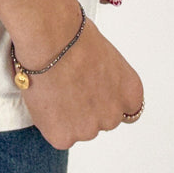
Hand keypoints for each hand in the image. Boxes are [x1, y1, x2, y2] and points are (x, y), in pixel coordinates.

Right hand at [17, 16, 143, 147]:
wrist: (49, 39)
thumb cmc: (73, 35)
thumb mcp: (105, 54)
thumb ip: (106, 77)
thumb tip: (93, 79)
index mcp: (130, 93)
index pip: (127, 110)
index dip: (107, 99)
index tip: (94, 92)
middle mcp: (113, 116)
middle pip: (101, 119)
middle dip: (87, 108)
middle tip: (68, 87)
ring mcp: (89, 130)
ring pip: (78, 128)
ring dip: (67, 115)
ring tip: (53, 88)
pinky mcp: (64, 137)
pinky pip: (57, 133)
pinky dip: (48, 121)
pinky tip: (43, 98)